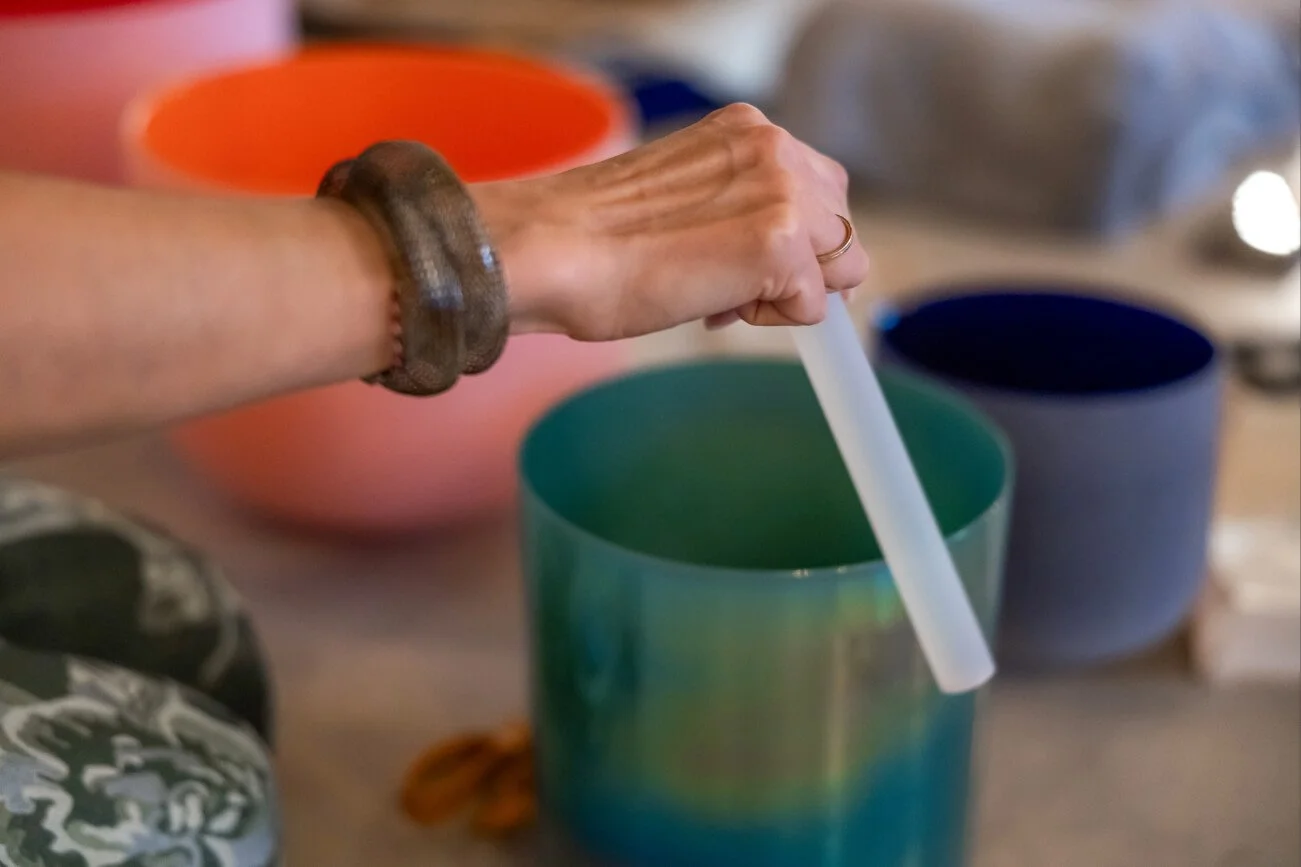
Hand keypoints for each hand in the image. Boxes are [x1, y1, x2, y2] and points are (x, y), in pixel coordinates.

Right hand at [471, 104, 868, 341]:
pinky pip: (815, 306)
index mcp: (747, 130)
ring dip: (791, 293)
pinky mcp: (782, 245)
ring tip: (720, 296)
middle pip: (842, 226)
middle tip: (733, 289)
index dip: (795, 240)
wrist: (551, 251)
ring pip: (841, 265)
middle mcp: (774, 149)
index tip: (748, 266)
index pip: (818, 188)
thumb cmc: (593, 237)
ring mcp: (783, 194)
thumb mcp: (684, 195)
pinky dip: (774, 321)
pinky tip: (713, 308)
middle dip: (804, 267)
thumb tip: (780, 260)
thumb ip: (738, 205)